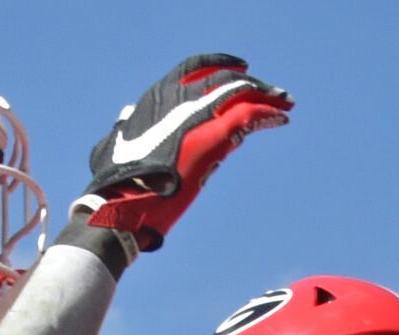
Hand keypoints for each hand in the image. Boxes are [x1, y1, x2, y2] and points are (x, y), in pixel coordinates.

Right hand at [68, 54, 288, 253]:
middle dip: (252, 84)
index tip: (242, 70)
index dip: (220, 65)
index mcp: (156, 97)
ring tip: (285, 103)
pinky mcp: (212, 137)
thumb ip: (124, 126)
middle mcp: (178, 99)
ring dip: (266, 96)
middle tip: (274, 93)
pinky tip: (281, 118)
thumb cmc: (114, 184)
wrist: (120, 205)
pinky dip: (267, 114)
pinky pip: (248, 116)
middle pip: (225, 79)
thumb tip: (125, 115)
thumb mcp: (113, 144)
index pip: (195, 69)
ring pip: (241, 93)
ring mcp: (196, 115)